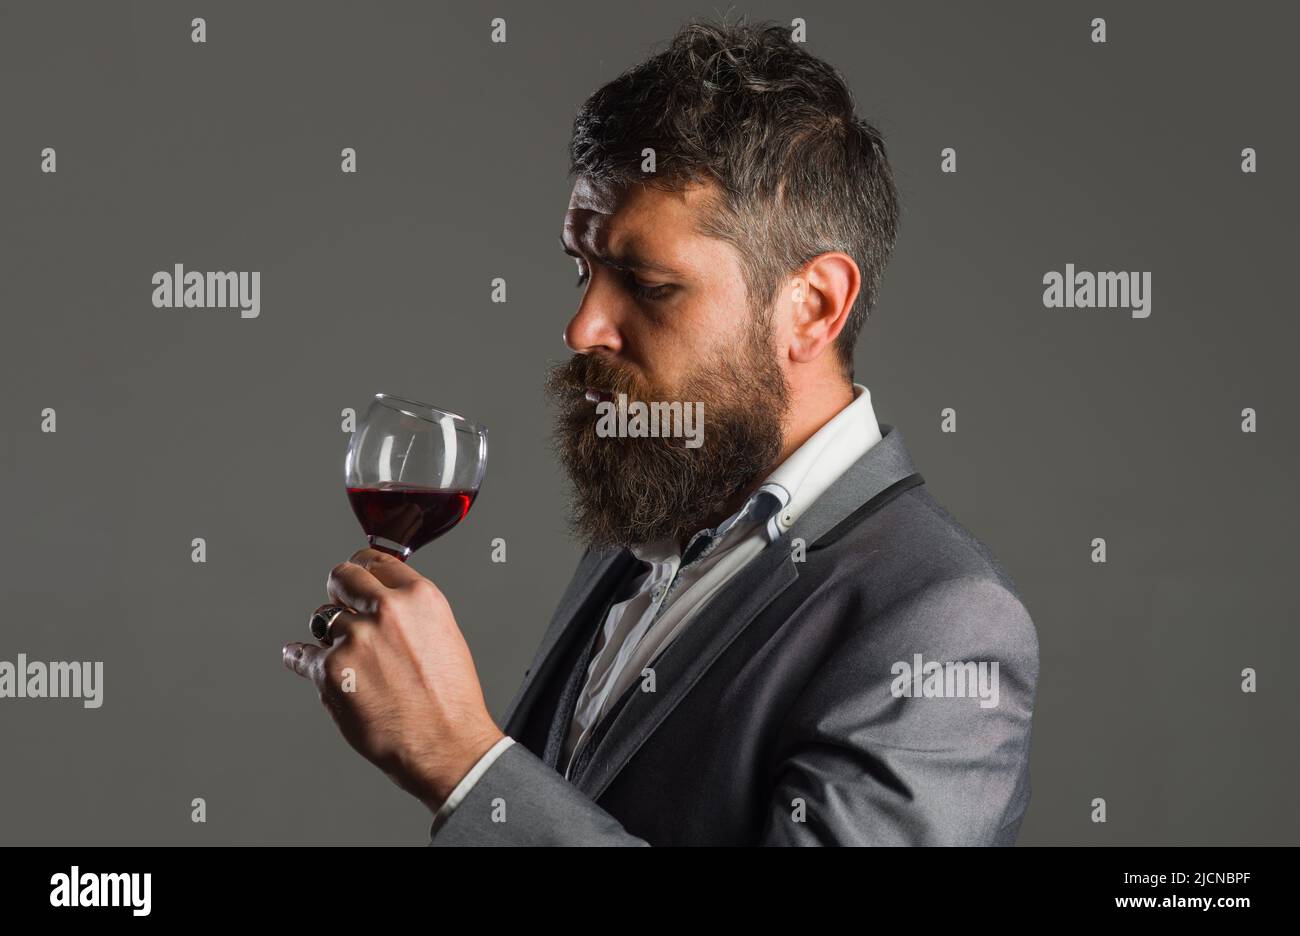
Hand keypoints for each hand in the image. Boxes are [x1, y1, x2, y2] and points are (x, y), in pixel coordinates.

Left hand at [282, 548, 504, 813]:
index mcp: (419, 597)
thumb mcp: (443, 635)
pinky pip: (302, 654)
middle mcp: (386, 611)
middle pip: (341, 576)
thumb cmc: (450, 699)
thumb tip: (380, 601)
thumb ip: (411, 611)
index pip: (376, 561)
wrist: (444, 744)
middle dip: (339, 591)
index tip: (357, 577)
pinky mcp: (330, 671)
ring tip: (345, 656)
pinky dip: (301, 659)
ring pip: (322, 619)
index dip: (363, 570)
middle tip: (341, 606)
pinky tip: (301, 658)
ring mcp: (355, 639)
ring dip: (329, 635)